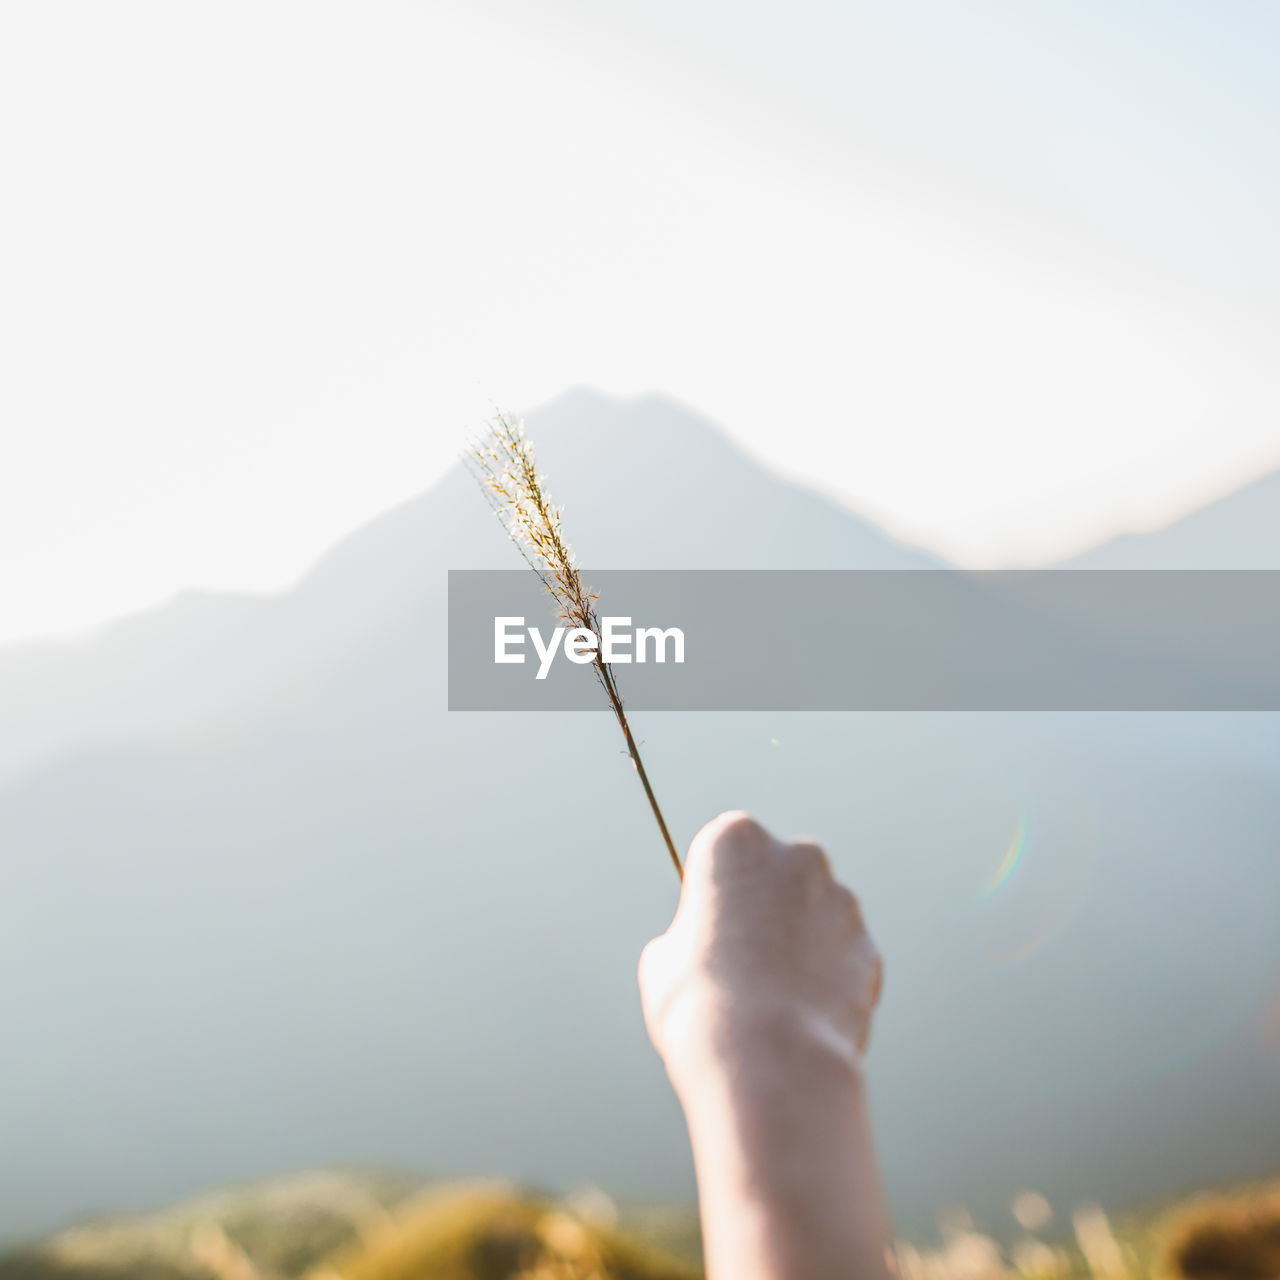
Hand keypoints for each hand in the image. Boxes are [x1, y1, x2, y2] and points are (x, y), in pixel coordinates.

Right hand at [638, 810, 883, 1090]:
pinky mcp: (868, 947)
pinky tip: (801, 1018)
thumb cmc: (702, 1003)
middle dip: (764, 909)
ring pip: (814, 915)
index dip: (712, 891)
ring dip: (798, 944)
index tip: (706, 927)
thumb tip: (704, 947)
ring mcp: (839, 901)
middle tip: (740, 962)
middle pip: (775, 875)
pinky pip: (841, 958)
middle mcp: (796, 857)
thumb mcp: (662, 958)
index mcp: (735, 841)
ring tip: (770, 1001)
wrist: (769, 1058)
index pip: (723, 848)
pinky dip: (826, 980)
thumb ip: (689, 933)